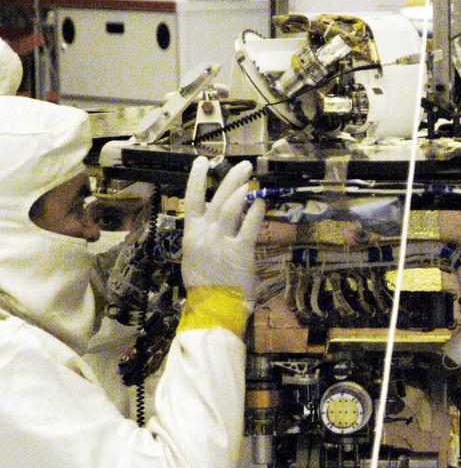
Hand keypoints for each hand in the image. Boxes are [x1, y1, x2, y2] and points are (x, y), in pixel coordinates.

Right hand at [181, 158, 264, 302]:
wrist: (212, 306)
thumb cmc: (203, 284)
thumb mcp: (194, 257)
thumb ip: (202, 237)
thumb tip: (210, 220)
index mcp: (191, 234)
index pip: (191, 200)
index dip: (195, 179)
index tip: (201, 161)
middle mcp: (205, 234)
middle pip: (217, 199)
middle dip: (230, 179)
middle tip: (244, 165)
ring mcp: (222, 242)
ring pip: (231, 209)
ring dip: (242, 191)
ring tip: (252, 179)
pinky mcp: (240, 252)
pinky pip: (249, 227)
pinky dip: (256, 212)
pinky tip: (262, 202)